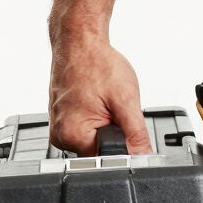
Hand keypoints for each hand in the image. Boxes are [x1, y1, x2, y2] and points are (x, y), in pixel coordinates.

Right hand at [48, 27, 151, 154]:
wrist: (80, 43)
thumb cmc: (98, 64)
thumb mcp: (126, 101)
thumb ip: (136, 134)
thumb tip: (144, 157)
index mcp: (73, 135)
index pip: (106, 159)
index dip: (123, 148)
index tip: (128, 133)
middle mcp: (61, 135)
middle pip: (99, 150)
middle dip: (113, 133)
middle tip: (113, 109)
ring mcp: (59, 126)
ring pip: (93, 139)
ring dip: (105, 125)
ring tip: (103, 101)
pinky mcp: (62, 118)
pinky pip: (85, 127)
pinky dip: (97, 117)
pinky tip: (97, 101)